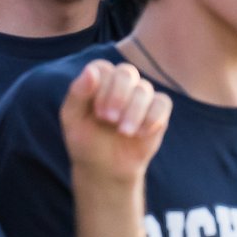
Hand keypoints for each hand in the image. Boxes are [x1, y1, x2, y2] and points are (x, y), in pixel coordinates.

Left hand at [60, 59, 171, 186]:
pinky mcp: (158, 110)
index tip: (97, 113)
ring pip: (144, 89)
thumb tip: (91, 70)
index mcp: (98, 80)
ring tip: (124, 133)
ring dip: (133, 112)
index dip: (101, 88)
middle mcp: (120, 83)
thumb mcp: (73, 119)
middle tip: (109, 119)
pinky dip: (152, 118)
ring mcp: (140, 95)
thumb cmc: (86, 141)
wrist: (105, 168)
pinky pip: (162, 103)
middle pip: (126, 72)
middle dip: (118, 96)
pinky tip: (140, 133)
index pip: (103, 69)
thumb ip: (78, 93)